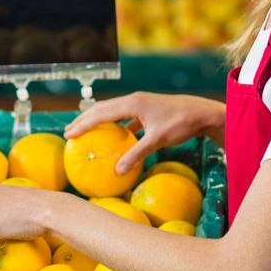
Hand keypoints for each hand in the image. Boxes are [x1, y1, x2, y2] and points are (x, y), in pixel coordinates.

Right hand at [65, 92, 224, 173]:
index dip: (83, 124)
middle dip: (84, 120)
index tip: (69, 134)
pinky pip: (124, 116)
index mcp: (133, 103)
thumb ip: (136, 154)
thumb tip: (117, 171)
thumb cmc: (181, 124)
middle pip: (102, 109)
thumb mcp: (157, 140)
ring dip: (97, 120)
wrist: (202, 112)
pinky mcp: (147, 109)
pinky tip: (112, 136)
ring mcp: (140, 103)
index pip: (101, 114)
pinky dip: (114, 125)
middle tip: (68, 132)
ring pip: (112, 111)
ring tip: (84, 130)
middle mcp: (133, 100)